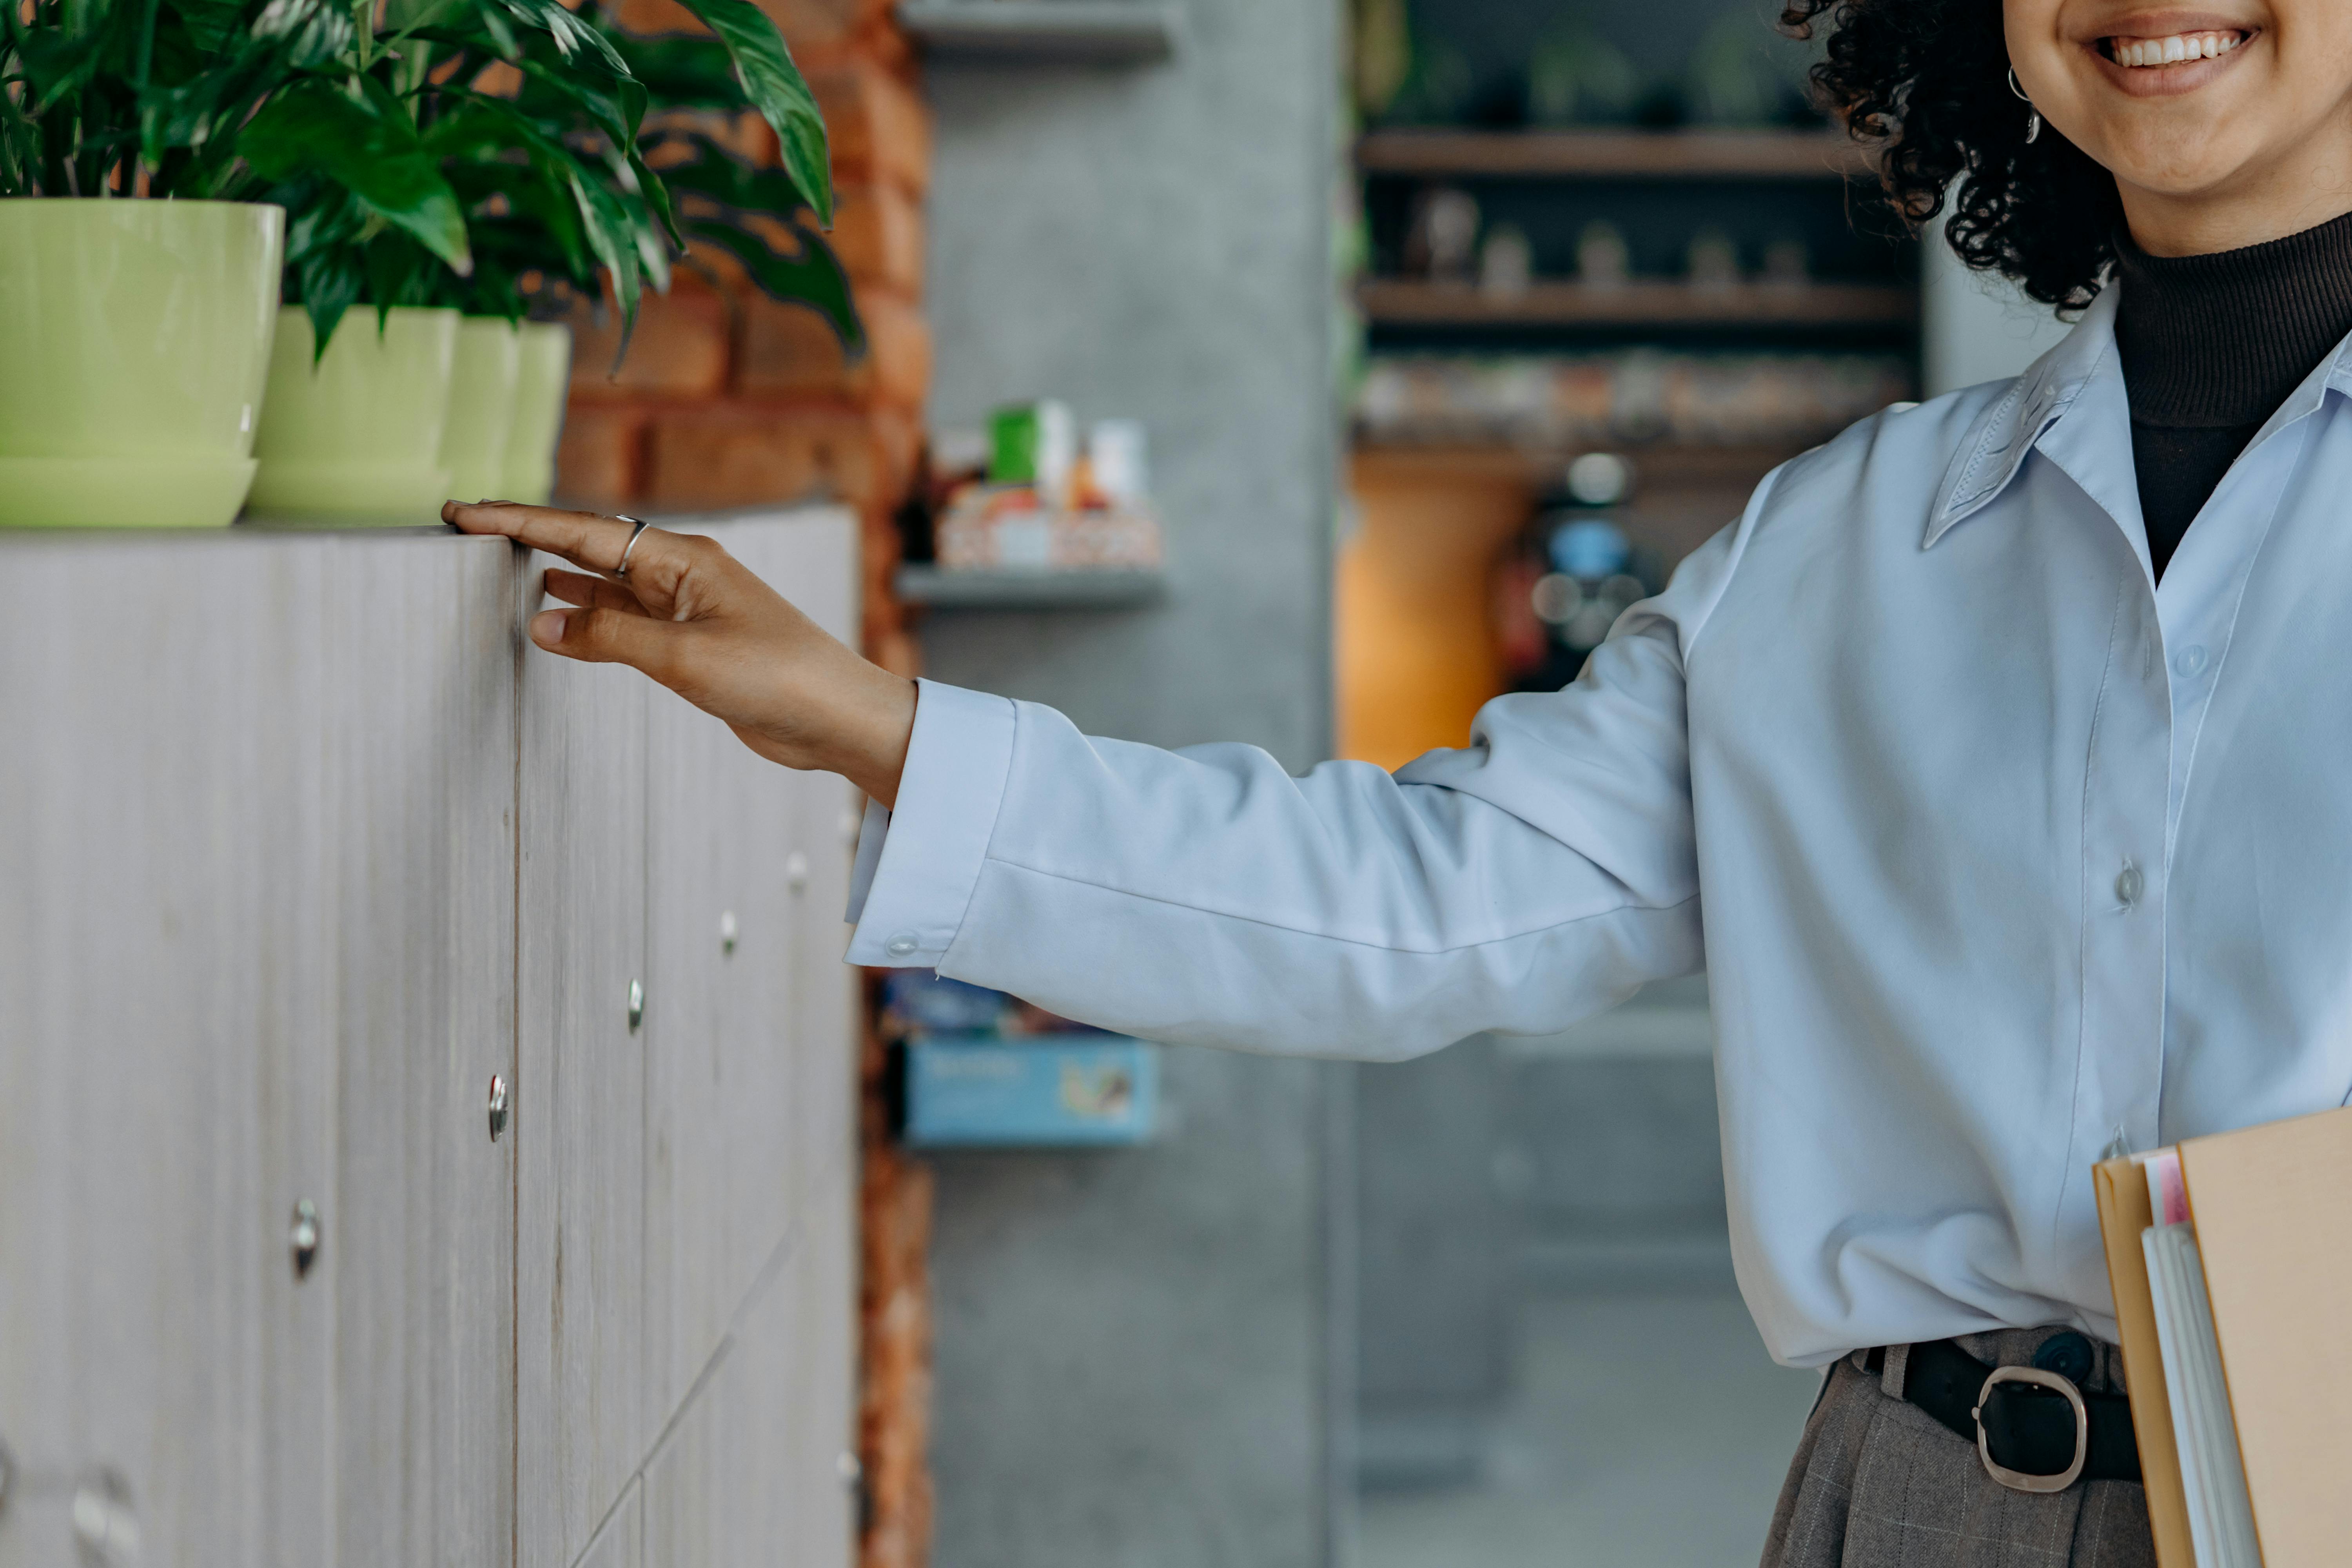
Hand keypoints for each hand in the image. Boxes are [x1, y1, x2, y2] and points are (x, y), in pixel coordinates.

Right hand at [444, 501, 916, 806]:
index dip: (520, 521)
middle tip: (470, 528)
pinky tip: (557, 611)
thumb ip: (610, 639)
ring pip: (607, 584)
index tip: (464, 512)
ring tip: (502, 565)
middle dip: (531, 537)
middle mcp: (683, 574)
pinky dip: (589, 614)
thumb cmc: (777, 678)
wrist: (836, 718)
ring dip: (557, 575)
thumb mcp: (684, 658)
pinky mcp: (693, 643)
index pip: (583, 532)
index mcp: (683, 559)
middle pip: (592, 547)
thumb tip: (542, 624)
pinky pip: (626, 619)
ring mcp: (688, 608)